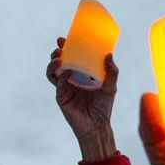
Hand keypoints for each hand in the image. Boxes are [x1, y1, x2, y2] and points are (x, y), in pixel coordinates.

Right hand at [48, 38, 120, 162]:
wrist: (97, 126)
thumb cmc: (104, 107)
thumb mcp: (111, 87)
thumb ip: (112, 72)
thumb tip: (109, 54)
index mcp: (81, 75)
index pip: (72, 58)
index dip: (67, 47)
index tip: (65, 38)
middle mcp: (71, 80)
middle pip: (59, 62)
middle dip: (57, 52)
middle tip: (60, 45)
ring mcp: (64, 88)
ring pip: (53, 71)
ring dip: (53, 62)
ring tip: (58, 57)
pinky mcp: (61, 97)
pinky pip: (57, 83)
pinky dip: (60, 75)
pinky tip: (65, 70)